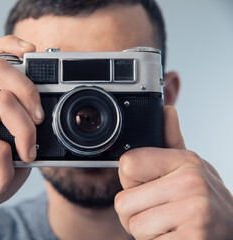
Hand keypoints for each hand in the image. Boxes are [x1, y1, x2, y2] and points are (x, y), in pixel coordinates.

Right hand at [0, 35, 40, 238]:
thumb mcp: (13, 146)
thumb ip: (24, 127)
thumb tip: (49, 117)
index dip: (9, 44)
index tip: (33, 53)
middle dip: (30, 93)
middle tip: (38, 122)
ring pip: (2, 102)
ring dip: (24, 133)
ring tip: (25, 155)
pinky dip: (7, 167)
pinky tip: (1, 178)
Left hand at [115, 106, 232, 239]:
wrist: (231, 234)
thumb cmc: (203, 203)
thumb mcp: (190, 170)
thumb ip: (171, 143)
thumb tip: (166, 111)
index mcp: (187, 161)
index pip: (127, 165)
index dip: (131, 182)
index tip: (149, 187)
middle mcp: (192, 182)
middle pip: (123, 201)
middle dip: (136, 213)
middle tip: (160, 214)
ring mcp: (195, 212)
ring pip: (133, 224)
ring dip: (145, 231)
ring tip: (169, 226)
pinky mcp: (192, 239)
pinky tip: (174, 237)